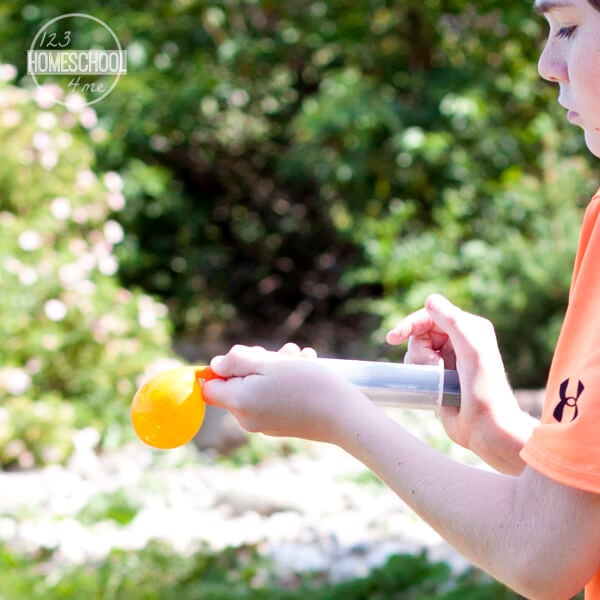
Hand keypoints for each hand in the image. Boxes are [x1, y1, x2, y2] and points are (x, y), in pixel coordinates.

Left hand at [202, 344, 372, 443]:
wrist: (344, 415)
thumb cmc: (307, 384)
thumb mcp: (269, 362)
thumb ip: (236, 361)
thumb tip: (215, 365)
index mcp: (238, 402)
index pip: (210, 386)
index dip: (222, 367)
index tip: (246, 356)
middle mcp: (246, 418)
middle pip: (237, 383)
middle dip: (259, 361)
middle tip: (284, 351)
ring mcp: (264, 424)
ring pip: (258, 386)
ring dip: (277, 367)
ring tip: (302, 357)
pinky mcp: (281, 425)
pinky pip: (273, 398)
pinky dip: (285, 382)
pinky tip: (307, 369)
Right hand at [386, 294, 535, 473]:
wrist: (486, 427)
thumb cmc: (484, 389)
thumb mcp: (472, 350)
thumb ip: (453, 322)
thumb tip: (430, 300)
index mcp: (469, 329)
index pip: (430, 315)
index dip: (410, 324)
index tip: (393, 338)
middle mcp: (458, 341)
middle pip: (419, 334)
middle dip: (418, 350)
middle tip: (433, 368)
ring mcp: (448, 360)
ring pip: (415, 352)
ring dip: (417, 364)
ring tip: (435, 380)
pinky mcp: (439, 378)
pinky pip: (416, 368)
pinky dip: (416, 375)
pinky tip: (430, 387)